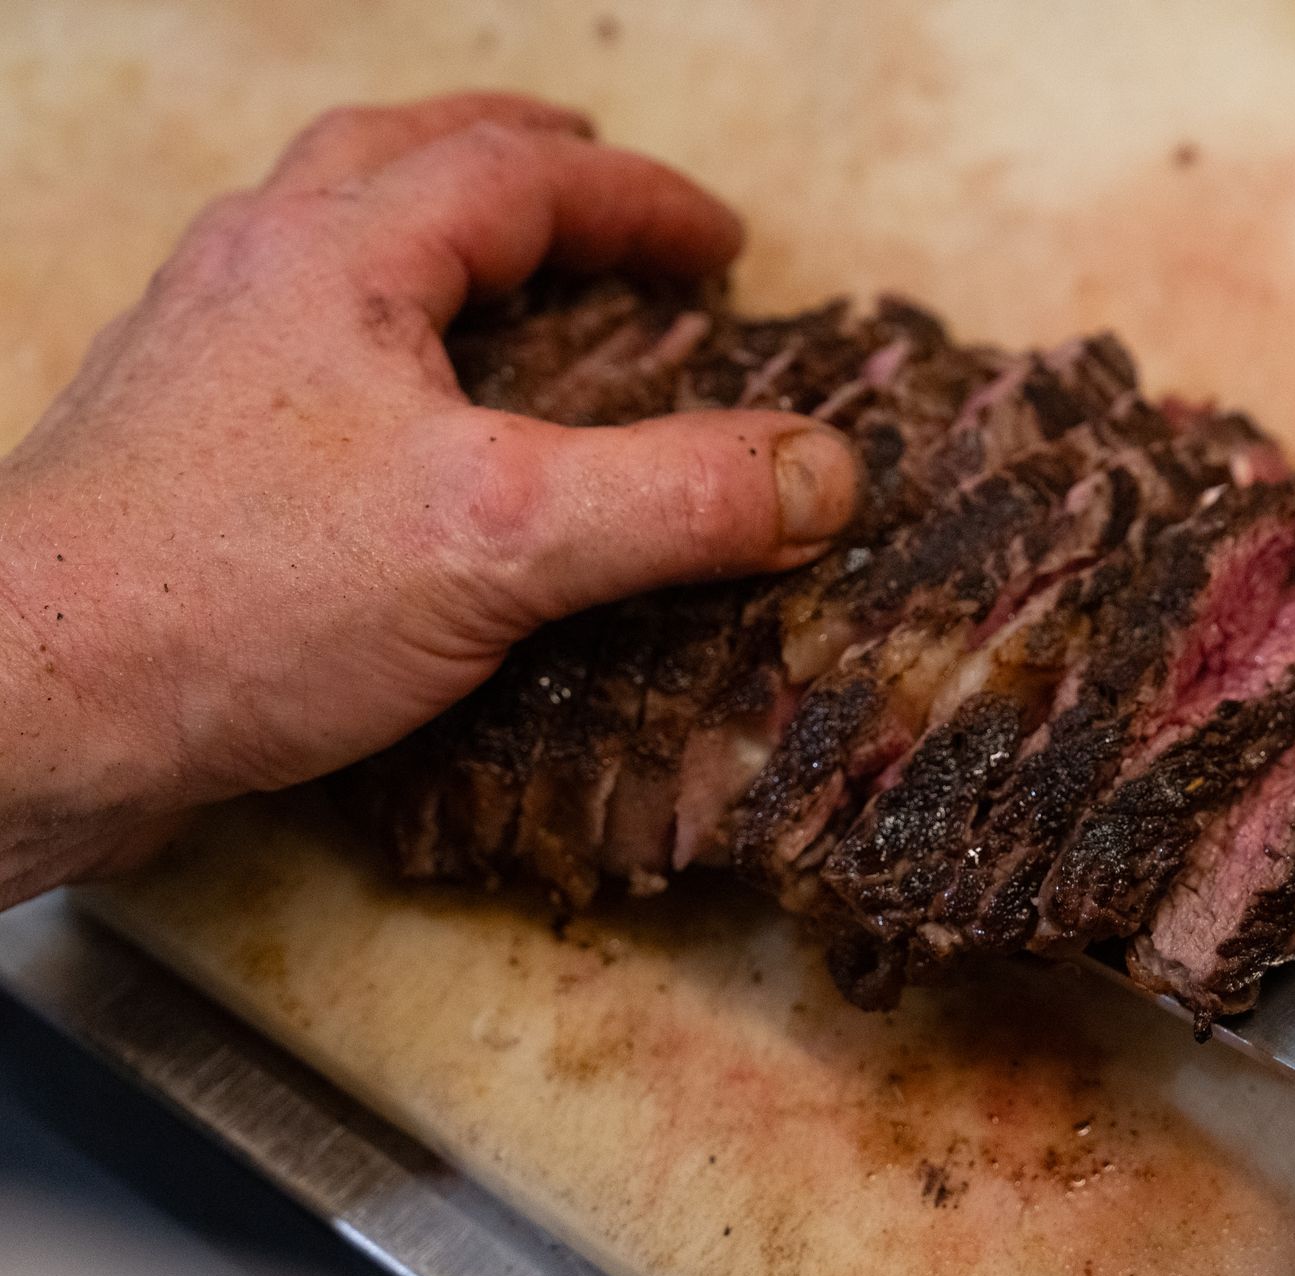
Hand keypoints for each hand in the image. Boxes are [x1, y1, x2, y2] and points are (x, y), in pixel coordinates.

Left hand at [0, 94, 861, 904]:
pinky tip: (403, 411)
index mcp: (339, 254)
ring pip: (336, 239)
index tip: (726, 245)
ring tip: (513, 276)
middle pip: (402, 161)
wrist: (29, 707)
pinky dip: (383, 327)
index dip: (639, 199)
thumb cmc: (243, 599)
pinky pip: (301, 335)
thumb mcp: (502, 540)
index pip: (517, 175)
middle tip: (601, 192)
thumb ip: (676, 500)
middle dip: (522, 167)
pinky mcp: (177, 446)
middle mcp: (258, 272)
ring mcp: (202, 354)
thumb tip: (827, 471)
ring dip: (438, 229)